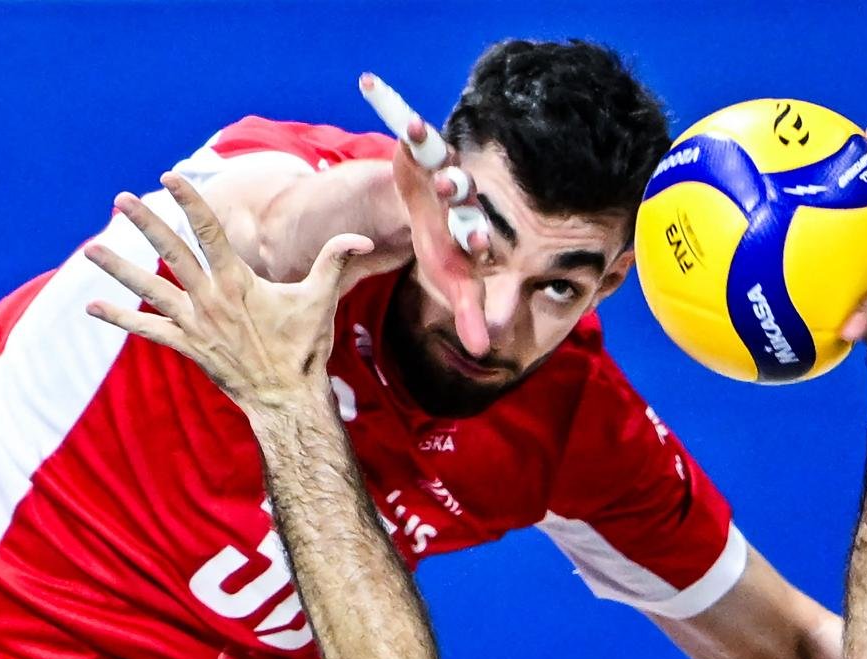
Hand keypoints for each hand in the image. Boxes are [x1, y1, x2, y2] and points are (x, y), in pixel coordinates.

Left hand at [84, 172, 372, 409]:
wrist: (285, 398)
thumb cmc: (305, 348)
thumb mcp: (322, 300)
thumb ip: (336, 261)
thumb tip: (363, 237)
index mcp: (239, 282)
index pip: (210, 232)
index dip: (191, 202)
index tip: (171, 178)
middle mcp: (210, 299)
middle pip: (171, 253)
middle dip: (146, 224)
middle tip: (121, 199)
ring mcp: (195, 324)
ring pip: (150, 289)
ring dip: (119, 268)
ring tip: (90, 248)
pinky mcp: (187, 346)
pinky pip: (148, 330)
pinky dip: (121, 318)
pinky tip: (93, 307)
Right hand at [361, 73, 491, 356]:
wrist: (429, 214)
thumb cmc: (445, 251)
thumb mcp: (453, 283)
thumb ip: (469, 314)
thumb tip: (483, 352)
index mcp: (470, 230)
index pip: (476, 235)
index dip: (476, 237)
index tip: (480, 241)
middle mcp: (461, 197)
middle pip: (460, 191)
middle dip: (455, 187)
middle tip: (450, 183)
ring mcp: (440, 169)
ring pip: (439, 155)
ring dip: (428, 144)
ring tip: (418, 132)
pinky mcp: (419, 151)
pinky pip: (414, 135)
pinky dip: (402, 120)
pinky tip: (383, 98)